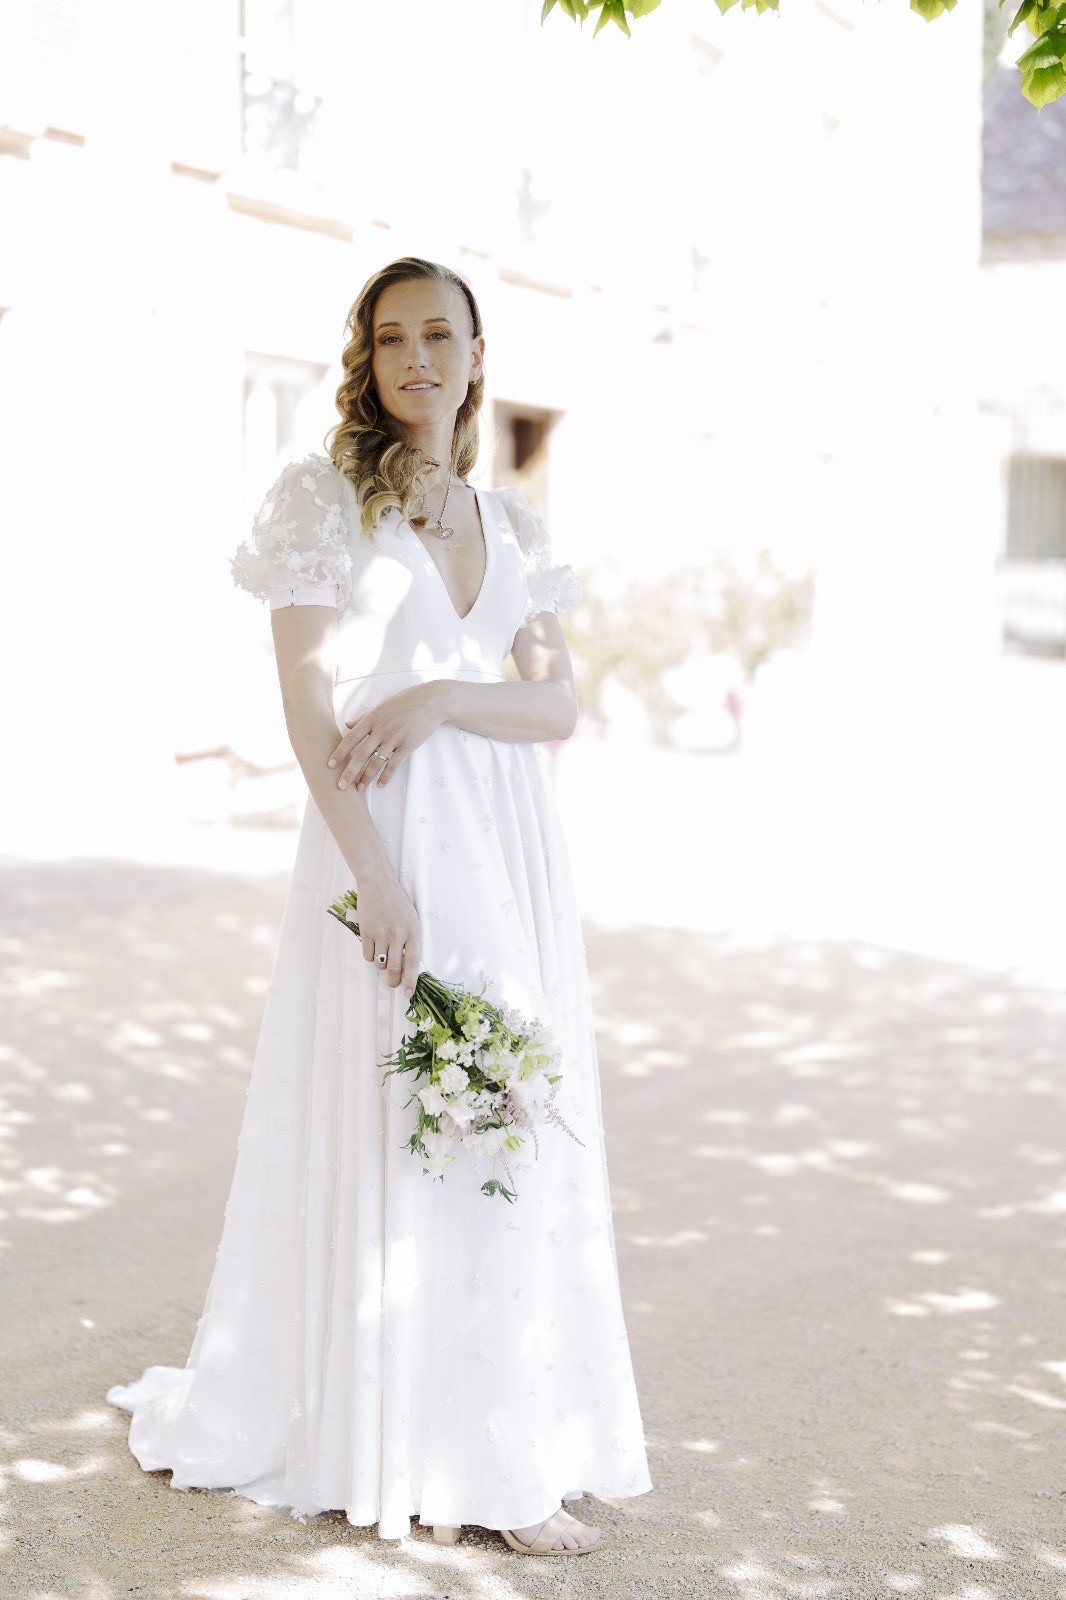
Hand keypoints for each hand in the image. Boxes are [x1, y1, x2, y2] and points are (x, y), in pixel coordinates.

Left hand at [328, 682, 447, 791]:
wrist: (431, 701)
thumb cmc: (406, 701)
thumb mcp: (382, 706)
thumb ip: (363, 717)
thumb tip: (347, 724)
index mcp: (372, 718)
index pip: (350, 738)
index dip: (339, 753)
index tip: (330, 765)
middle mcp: (381, 729)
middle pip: (361, 754)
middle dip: (349, 771)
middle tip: (340, 785)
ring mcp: (395, 738)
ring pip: (376, 762)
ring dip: (366, 777)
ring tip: (360, 788)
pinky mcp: (408, 745)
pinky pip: (394, 764)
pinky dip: (386, 776)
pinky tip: (381, 784)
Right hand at [356, 869, 421, 997]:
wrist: (378, 883)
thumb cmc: (397, 902)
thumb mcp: (411, 919)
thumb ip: (409, 940)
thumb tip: (405, 966)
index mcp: (413, 931)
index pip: (413, 962)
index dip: (411, 981)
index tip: (408, 994)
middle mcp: (398, 934)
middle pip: (394, 968)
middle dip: (393, 981)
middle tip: (393, 983)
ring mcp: (381, 933)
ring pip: (380, 963)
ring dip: (382, 965)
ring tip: (384, 953)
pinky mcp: (366, 932)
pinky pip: (367, 956)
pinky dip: (370, 956)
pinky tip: (373, 946)